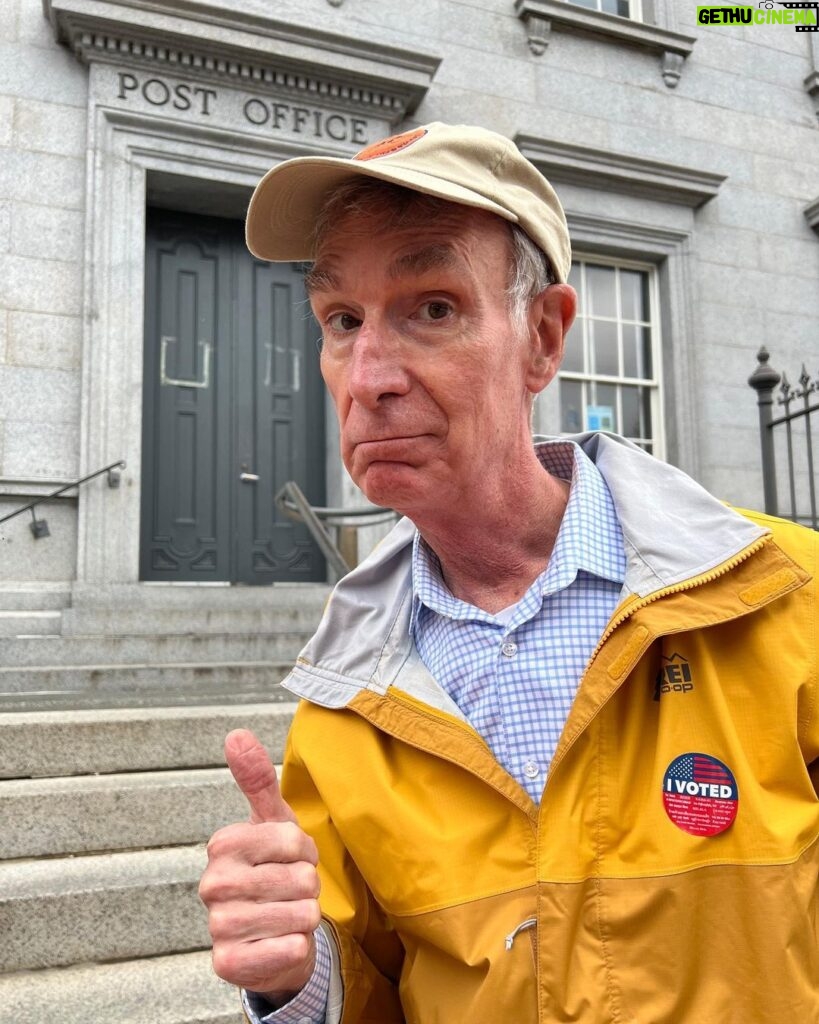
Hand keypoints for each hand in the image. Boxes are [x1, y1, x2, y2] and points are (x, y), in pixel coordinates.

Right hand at [199, 729, 320, 1004]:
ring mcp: (218, 926)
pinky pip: (288, 949)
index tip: (293, 858)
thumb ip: (257, 779)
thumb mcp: (273, 821)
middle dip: (308, 886)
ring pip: (299, 914)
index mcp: (223, 845)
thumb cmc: (275, 871)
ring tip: (288, 914)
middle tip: (291, 890)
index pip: (293, 839)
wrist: (273, 936)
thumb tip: (236, 734)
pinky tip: (283, 942)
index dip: (306, 851)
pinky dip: (297, 947)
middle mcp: (213, 885)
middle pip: (300, 878)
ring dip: (305, 916)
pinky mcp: (228, 965)